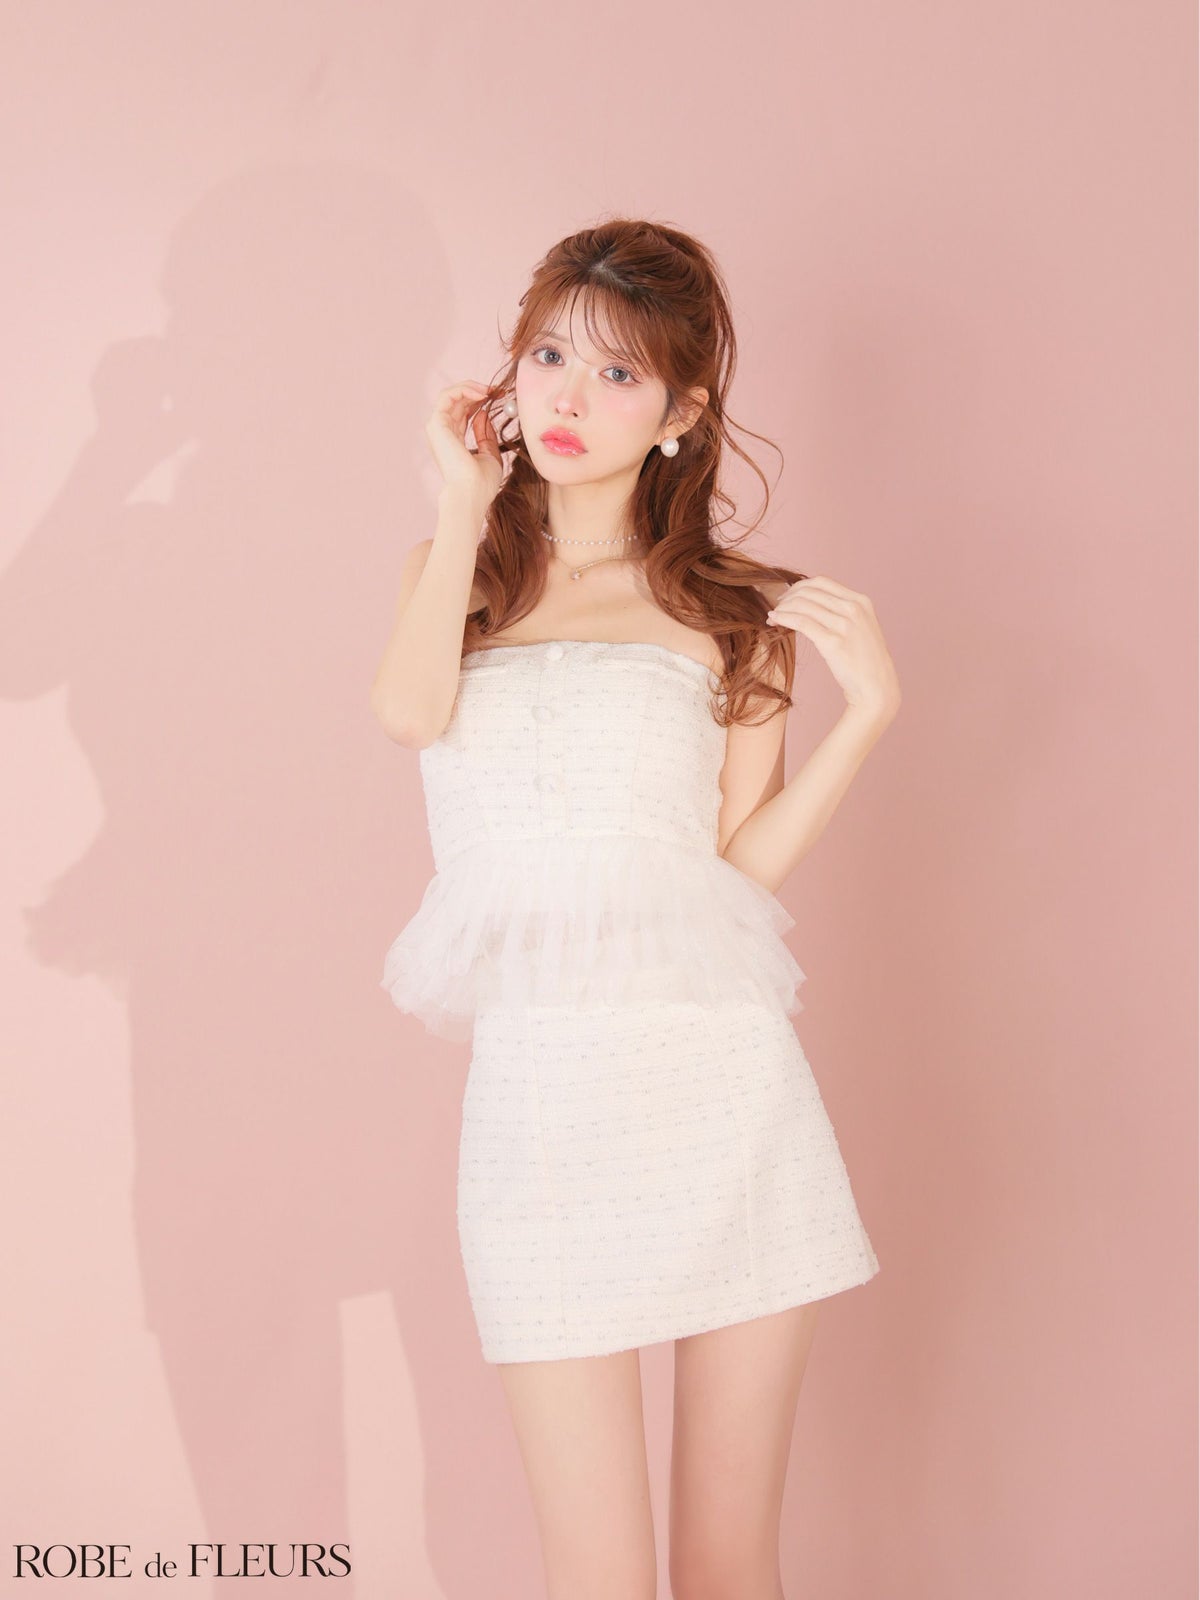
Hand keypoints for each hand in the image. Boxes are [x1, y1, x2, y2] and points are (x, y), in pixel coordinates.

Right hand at [424, 379, 503, 508]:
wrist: (471, 493)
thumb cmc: (481, 482)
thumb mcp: (490, 454)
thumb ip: (486, 435)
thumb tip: (483, 414)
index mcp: (453, 441)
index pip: (463, 412)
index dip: (480, 401)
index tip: (499, 397)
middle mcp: (443, 433)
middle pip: (457, 401)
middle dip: (478, 391)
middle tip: (497, 390)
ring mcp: (438, 428)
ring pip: (450, 395)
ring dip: (471, 388)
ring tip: (489, 390)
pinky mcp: (436, 424)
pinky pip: (447, 396)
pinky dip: (464, 390)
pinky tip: (482, 394)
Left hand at [767, 576, 901, 717]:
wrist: (877, 687)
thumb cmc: (865, 662)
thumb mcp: (860, 628)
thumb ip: (842, 613)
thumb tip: (812, 604)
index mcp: (861, 601)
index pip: (822, 582)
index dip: (799, 586)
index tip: (787, 596)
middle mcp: (854, 609)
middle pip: (810, 592)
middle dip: (788, 597)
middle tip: (776, 607)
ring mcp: (844, 624)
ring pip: (802, 605)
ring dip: (782, 608)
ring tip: (772, 616)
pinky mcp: (833, 642)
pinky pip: (801, 622)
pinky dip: (783, 618)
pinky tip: (774, 621)